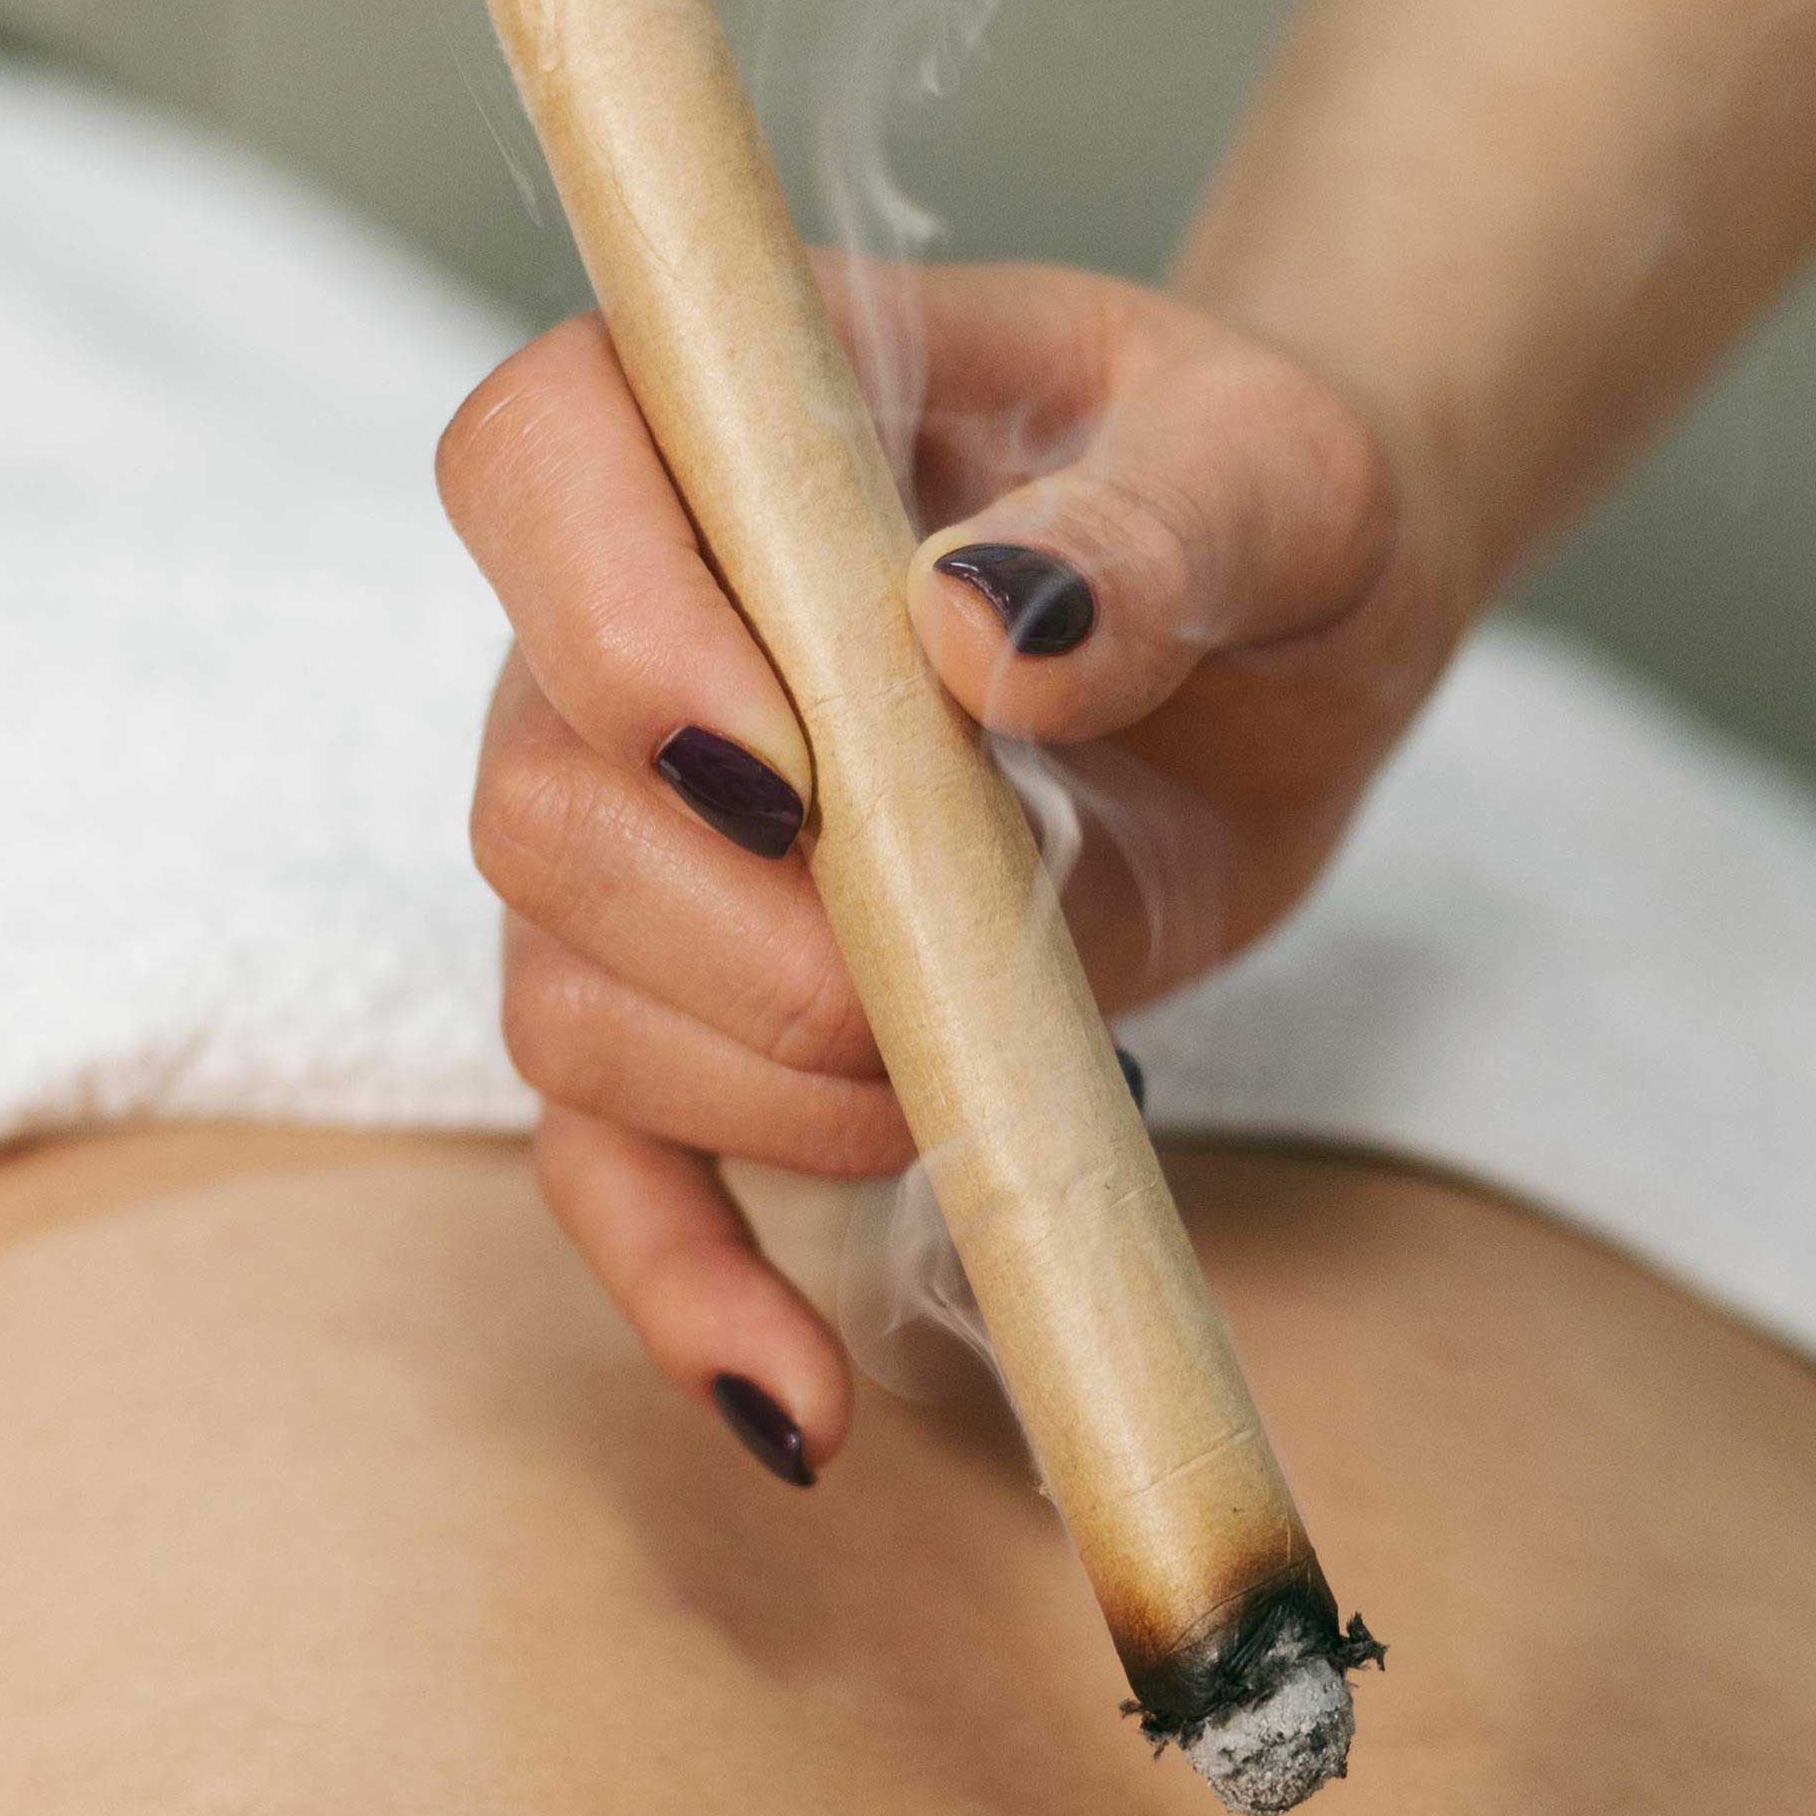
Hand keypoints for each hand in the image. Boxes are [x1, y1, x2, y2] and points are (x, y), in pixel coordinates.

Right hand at [446, 257, 1468, 1479]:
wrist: (1278, 638)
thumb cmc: (1252, 504)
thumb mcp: (1282, 474)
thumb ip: (1165, 524)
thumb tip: (990, 628)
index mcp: (724, 417)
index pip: (533, 462)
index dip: (607, 626)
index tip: (787, 763)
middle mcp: (622, 625)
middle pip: (534, 796)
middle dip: (733, 937)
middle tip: (941, 965)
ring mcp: (639, 833)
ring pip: (561, 997)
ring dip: (760, 1092)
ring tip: (966, 1076)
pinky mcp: (705, 1015)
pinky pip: (612, 1171)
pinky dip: (686, 1291)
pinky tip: (799, 1398)